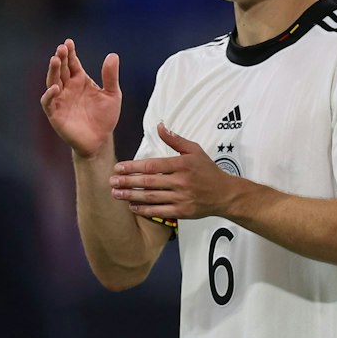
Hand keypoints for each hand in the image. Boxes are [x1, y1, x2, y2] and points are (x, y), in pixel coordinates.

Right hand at [41, 40, 122, 159]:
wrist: (100, 140)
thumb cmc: (105, 117)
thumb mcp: (112, 95)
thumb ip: (111, 76)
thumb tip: (113, 55)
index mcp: (80, 80)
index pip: (73, 63)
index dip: (70, 53)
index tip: (69, 42)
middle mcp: (68, 88)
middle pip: (61, 70)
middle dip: (60, 58)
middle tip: (61, 48)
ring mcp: (60, 100)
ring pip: (52, 82)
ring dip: (53, 71)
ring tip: (56, 60)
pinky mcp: (55, 114)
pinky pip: (48, 102)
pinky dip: (49, 94)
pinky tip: (56, 87)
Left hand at [111, 123, 239, 220]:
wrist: (225, 194)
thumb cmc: (208, 171)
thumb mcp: (195, 150)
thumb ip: (175, 140)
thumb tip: (159, 126)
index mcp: (182, 165)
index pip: (152, 165)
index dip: (133, 167)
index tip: (118, 168)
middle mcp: (180, 181)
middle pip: (148, 182)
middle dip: (127, 182)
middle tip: (111, 182)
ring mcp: (181, 198)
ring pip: (151, 197)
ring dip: (131, 196)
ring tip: (116, 194)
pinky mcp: (183, 211)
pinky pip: (159, 211)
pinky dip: (144, 210)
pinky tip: (132, 207)